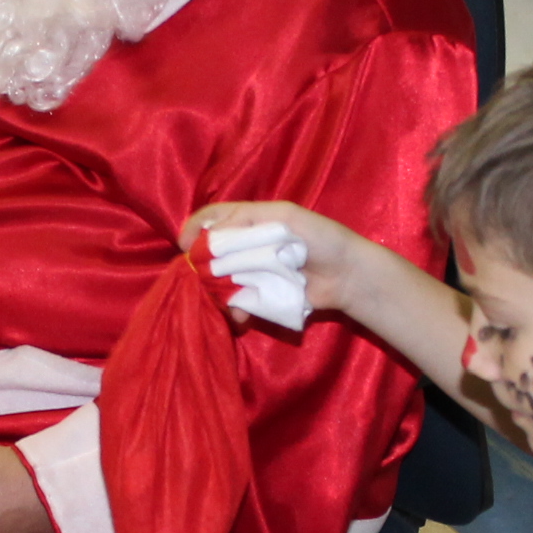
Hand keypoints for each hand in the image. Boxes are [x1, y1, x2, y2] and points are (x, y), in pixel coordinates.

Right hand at [187, 200, 379, 322]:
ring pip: (222, 280)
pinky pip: (240, 301)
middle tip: (200, 279)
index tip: (183, 247)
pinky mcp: (264, 295)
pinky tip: (239, 315)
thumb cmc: (321, 238)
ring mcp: (256, 271)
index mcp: (252, 220)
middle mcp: (249, 245)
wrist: (349, 275)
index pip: (213, 218)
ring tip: (222, 301)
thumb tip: (211, 235)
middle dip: (203, 266)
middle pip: (213, 252)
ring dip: (217, 291)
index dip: (195, 228)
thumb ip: (246, 220)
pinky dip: (235, 309)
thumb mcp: (284, 217)